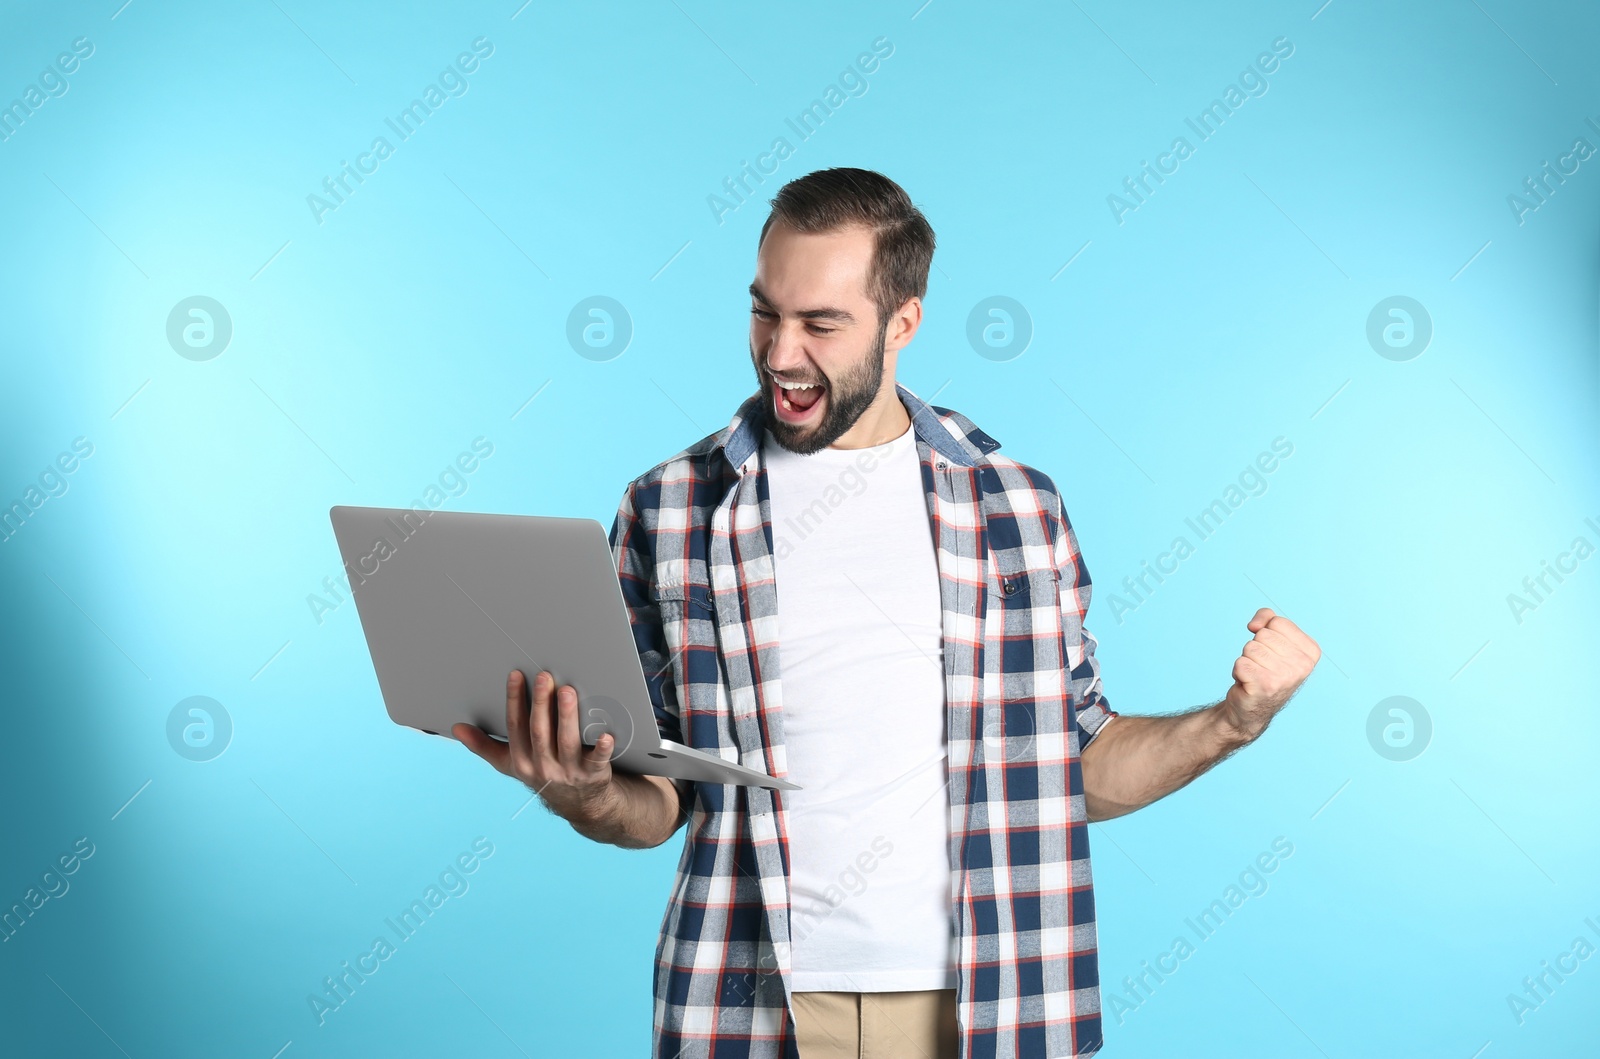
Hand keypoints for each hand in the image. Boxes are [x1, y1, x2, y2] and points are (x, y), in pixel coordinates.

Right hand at [454, 669, 621, 827]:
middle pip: (539, 732)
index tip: (516, 675)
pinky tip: (606, 734)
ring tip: (568, 692)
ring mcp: (568, 772)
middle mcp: (543, 767)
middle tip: (544, 676)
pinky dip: (601, 748)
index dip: (514, 700)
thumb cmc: (543, 773)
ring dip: (566, 717)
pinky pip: (597, 761)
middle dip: (541, 703)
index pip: (515, 726)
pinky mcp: (593, 775)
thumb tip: (457, 729)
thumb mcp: (511, 764)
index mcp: (521, 761)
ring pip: (565, 742)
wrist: (580, 805)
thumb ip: (484, 746)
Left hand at [1220, 608, 1319, 741]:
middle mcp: (1303, 665)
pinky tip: (1248, 683)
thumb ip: (1268, 619)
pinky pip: (1240, 663)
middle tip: (1262, 666)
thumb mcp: (1273, 639)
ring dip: (1246, 660)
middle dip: (1255, 648)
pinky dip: (1238, 671)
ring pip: (1250, 648)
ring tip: (1255, 674)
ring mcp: (1285, 677)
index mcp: (1311, 651)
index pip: (1278, 622)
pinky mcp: (1265, 686)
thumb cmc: (1264, 669)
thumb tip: (1255, 625)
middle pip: (1263, 634)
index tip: (1271, 652)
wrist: (1252, 708)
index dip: (1265, 633)